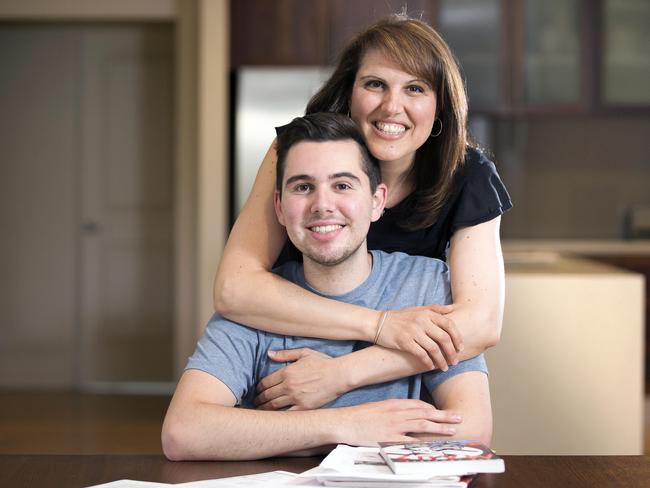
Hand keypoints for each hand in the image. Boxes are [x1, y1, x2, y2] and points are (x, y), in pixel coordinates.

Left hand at [255, 348, 340, 409]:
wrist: (339, 375)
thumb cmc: (323, 362)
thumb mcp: (304, 353)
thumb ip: (285, 354)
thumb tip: (268, 354)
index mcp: (287, 372)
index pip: (265, 382)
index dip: (258, 389)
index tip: (256, 392)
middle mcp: (289, 385)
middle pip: (267, 395)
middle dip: (259, 400)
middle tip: (255, 403)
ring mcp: (296, 397)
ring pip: (273, 406)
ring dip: (264, 409)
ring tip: (260, 411)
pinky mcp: (304, 407)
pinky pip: (287, 414)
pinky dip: (278, 417)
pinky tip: (274, 418)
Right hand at [338, 399, 461, 445]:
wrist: (344, 422)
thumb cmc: (358, 416)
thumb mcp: (377, 407)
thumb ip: (391, 409)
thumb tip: (402, 414)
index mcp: (394, 404)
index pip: (418, 404)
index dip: (432, 409)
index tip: (441, 412)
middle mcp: (397, 412)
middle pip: (425, 413)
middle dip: (443, 415)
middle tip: (458, 417)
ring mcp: (395, 425)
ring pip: (423, 424)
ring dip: (440, 427)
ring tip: (453, 429)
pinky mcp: (390, 438)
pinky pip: (410, 441)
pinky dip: (423, 443)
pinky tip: (433, 445)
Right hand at [375, 304, 461, 370]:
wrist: (378, 323)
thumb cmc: (400, 317)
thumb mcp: (417, 309)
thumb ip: (435, 309)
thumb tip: (452, 309)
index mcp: (427, 313)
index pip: (449, 325)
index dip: (457, 338)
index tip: (461, 348)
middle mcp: (421, 321)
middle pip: (444, 339)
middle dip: (452, 353)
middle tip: (455, 362)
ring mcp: (413, 332)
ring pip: (434, 349)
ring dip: (441, 360)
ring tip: (444, 367)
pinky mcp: (404, 342)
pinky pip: (421, 354)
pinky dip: (428, 362)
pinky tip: (430, 366)